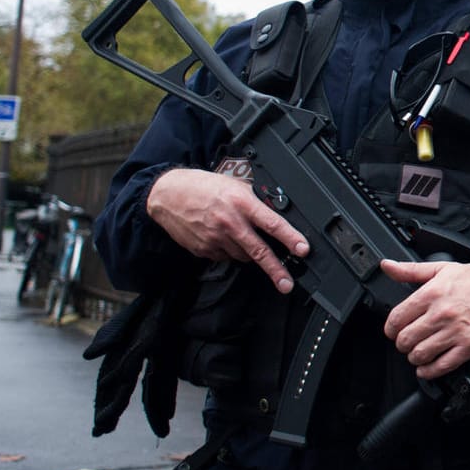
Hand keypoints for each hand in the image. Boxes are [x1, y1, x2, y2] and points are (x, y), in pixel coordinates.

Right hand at [145, 169, 308, 292]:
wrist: (167, 195)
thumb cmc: (202, 187)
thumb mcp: (234, 185)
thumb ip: (255, 200)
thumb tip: (276, 212)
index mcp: (241, 203)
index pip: (271, 223)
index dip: (289, 238)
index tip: (302, 249)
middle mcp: (229, 222)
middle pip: (259, 251)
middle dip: (276, 270)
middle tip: (287, 284)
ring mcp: (215, 239)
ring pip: (243, 257)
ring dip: (249, 252)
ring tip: (240, 236)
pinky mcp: (204, 250)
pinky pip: (225, 257)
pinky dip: (230, 251)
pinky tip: (222, 237)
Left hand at [380, 259, 469, 379]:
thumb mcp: (442, 269)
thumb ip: (411, 270)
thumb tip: (387, 266)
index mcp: (432, 294)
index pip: (396, 319)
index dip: (390, 329)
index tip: (393, 331)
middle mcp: (441, 314)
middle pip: (406, 340)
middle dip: (402, 344)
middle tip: (406, 342)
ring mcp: (455, 332)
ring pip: (420, 354)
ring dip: (414, 358)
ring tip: (417, 353)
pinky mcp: (469, 347)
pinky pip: (442, 366)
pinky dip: (429, 371)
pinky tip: (427, 368)